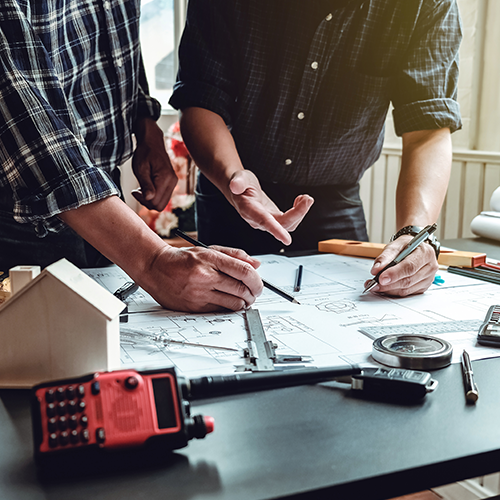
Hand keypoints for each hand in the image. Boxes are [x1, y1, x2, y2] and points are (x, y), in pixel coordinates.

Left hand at [131, 118, 177, 209]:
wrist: (152, 142)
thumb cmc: (144, 153)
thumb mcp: (141, 168)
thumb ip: (146, 184)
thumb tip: (149, 199)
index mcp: (165, 179)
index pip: (155, 202)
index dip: (143, 200)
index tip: (134, 191)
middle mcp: (172, 182)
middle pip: (160, 206)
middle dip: (147, 202)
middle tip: (137, 191)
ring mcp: (173, 183)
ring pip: (162, 203)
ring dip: (150, 199)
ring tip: (142, 188)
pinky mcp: (171, 183)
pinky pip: (163, 197)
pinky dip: (154, 196)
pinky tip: (147, 187)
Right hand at [141, 244, 263, 311]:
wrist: (155, 268)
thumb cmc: (182, 259)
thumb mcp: (208, 250)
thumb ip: (234, 255)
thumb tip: (256, 263)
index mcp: (210, 259)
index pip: (244, 271)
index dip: (257, 280)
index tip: (258, 284)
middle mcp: (205, 276)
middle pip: (242, 289)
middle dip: (253, 293)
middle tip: (254, 293)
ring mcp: (199, 293)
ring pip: (233, 303)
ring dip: (244, 303)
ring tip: (243, 299)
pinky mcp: (194, 307)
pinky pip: (220, 311)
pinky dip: (229, 308)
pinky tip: (228, 302)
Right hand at [227, 170, 313, 244]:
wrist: (239, 189)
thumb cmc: (240, 183)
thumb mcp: (239, 177)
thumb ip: (238, 181)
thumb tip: (235, 185)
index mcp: (249, 210)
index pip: (263, 221)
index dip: (275, 230)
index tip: (287, 239)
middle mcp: (258, 220)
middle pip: (281, 224)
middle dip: (298, 214)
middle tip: (307, 198)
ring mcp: (267, 221)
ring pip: (288, 225)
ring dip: (301, 213)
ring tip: (306, 198)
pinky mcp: (274, 219)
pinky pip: (290, 221)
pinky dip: (299, 212)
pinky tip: (300, 200)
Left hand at [365, 235, 437, 295]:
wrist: (415, 249)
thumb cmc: (406, 246)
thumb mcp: (395, 245)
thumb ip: (385, 257)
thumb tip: (376, 270)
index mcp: (425, 253)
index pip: (410, 267)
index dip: (395, 274)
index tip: (381, 278)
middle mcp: (430, 267)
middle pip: (408, 280)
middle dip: (389, 284)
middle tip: (374, 284)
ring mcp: (428, 279)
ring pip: (406, 289)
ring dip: (389, 289)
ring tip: (375, 286)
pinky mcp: (423, 287)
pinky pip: (407, 293)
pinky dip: (394, 292)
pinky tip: (385, 288)